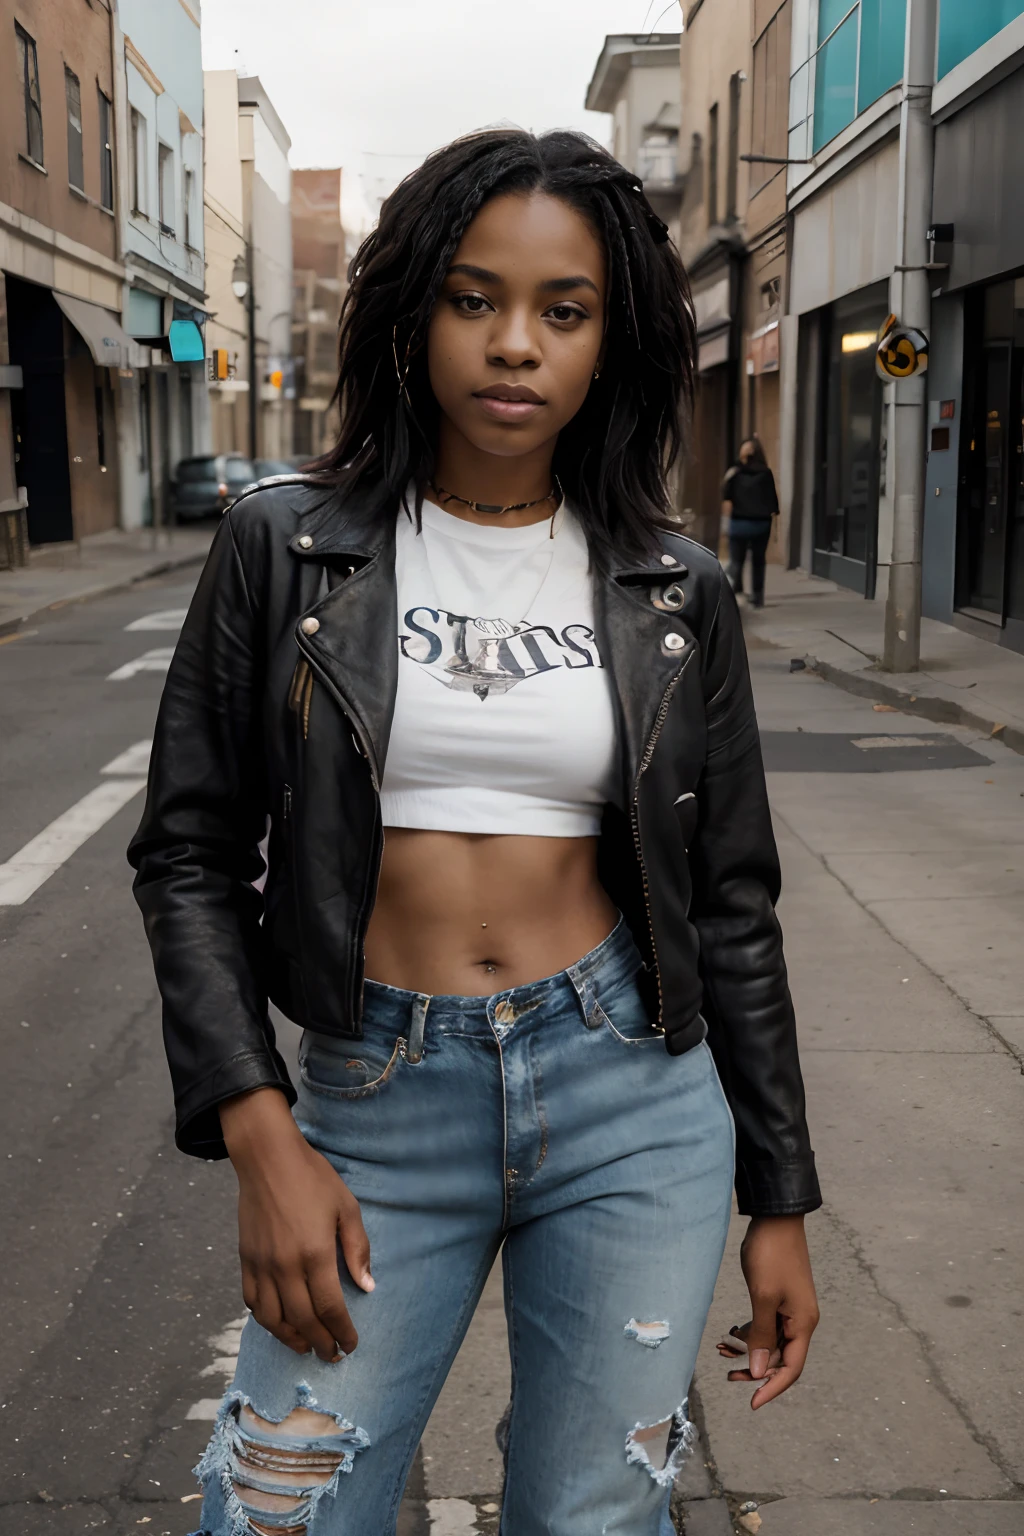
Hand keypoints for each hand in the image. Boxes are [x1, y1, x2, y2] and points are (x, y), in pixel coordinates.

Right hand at [220, 1087, 373, 1361]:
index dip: (342, 1331)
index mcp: (315, 1254)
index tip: (351, 1345)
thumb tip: (367, 1286)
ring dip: (290, 1339)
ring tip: (306, 1347)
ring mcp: (261, 1265)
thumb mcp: (347, 1207)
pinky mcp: (245, 1260)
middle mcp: (285, 1267)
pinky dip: (265, 1320)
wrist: (268, 1158)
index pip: (330, 1308)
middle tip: (332, 1355)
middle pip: (302, 1320)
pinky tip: (278, 1323)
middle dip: (319, 1343)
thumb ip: (358, 1249)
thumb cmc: (313, 1178)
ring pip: (273, 1318)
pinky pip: (252, 1301)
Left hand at [716, 1214, 818, 1408]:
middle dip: (755, 1369)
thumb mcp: (763, 1297)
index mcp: (803, 1324)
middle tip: (727, 1374)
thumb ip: (761, 1335)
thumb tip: (758, 1371)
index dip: (772, 1388)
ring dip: (749, 1350)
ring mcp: (791, 1309)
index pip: (791, 1368)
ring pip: (771, 1341)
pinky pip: (767, 1325)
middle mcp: (801, 1320)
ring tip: (722, 1351)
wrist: (776, 1219)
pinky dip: (750, 1332)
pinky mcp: (780, 1298)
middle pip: (780, 1358)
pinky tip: (731, 1333)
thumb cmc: (771, 1255)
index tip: (751, 1403)